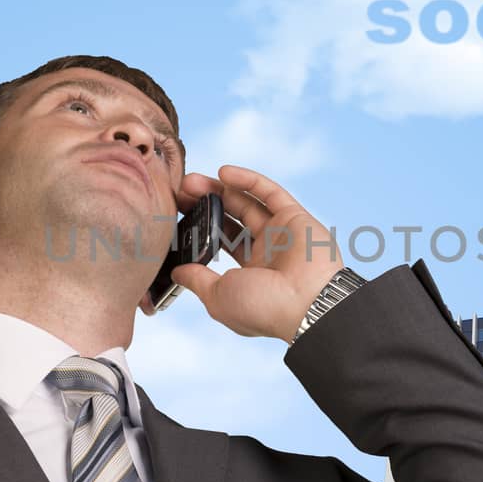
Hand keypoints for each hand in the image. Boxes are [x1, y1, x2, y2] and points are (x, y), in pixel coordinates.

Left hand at [167, 165, 344, 342]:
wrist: (308, 304)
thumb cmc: (263, 309)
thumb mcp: (218, 298)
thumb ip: (197, 280)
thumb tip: (177, 271)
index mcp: (248, 275)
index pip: (219, 243)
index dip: (198, 228)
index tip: (174, 215)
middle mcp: (265, 251)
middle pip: (230, 219)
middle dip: (203, 204)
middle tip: (179, 191)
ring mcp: (280, 233)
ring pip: (246, 202)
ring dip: (218, 189)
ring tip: (191, 181)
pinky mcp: (295, 217)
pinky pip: (270, 192)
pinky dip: (248, 180)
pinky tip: (223, 172)